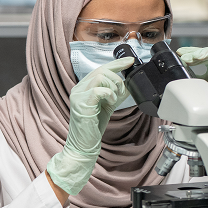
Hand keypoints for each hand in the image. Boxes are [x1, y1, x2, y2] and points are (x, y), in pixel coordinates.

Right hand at [47, 57, 132, 195]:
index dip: (117, 63)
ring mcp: (77, 96)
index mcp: (83, 87)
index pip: (100, 69)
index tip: (130, 61)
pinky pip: (98, 90)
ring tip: (114, 99)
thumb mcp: (107, 105)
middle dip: (116, 78)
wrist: (83, 145)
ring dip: (113, 86)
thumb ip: (116, 93)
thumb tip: (129, 83)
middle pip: (101, 70)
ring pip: (99, 77)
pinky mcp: (81, 104)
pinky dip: (109, 94)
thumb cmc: (93, 127)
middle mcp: (78, 89)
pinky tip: (111, 102)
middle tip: (121, 91)